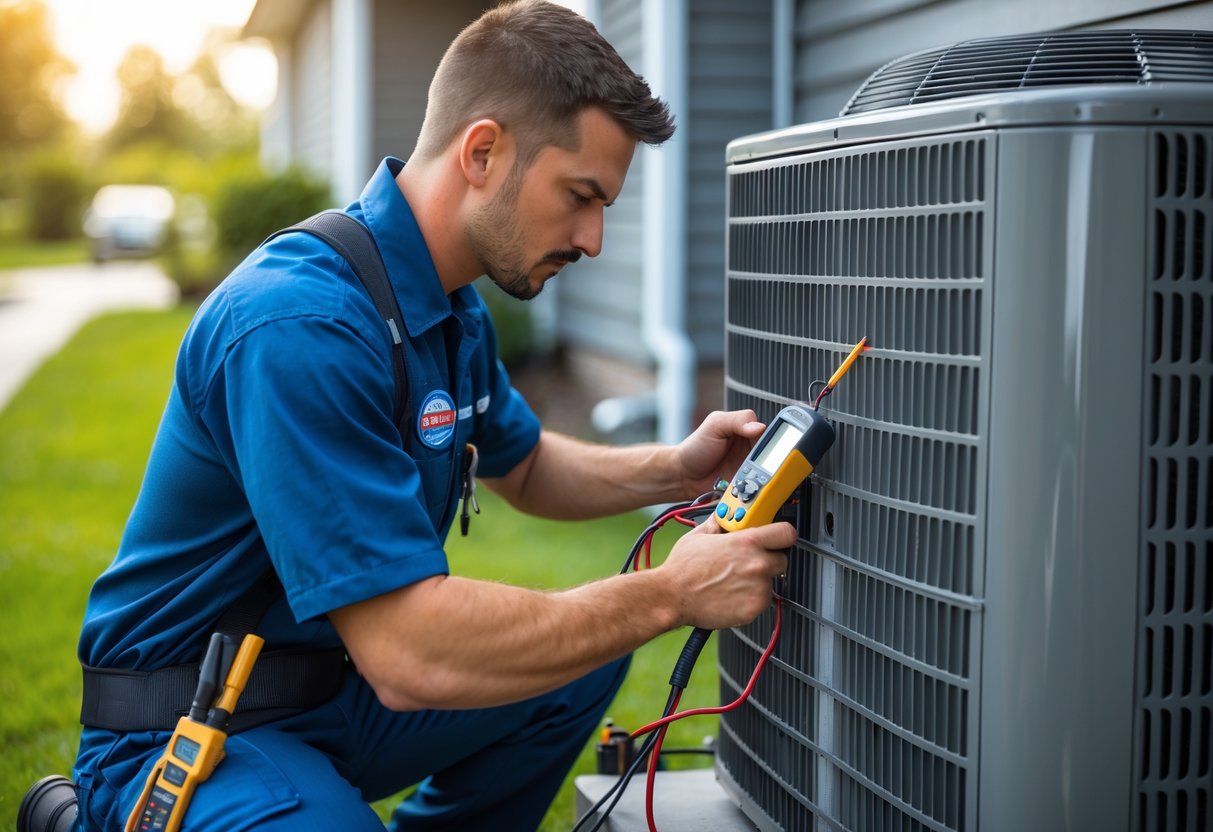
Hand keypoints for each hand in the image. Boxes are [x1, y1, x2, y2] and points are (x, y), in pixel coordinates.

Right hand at [661, 520, 793, 630]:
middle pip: (782, 559)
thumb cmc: (682, 568)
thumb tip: (721, 517)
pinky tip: (732, 596)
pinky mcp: (754, 608)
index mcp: (748, 542)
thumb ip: (717, 525)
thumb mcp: (698, 536)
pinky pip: (762, 601)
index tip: (777, 539)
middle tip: (748, 564)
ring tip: (734, 583)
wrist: (672, 596)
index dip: (782, 536)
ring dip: (758, 582)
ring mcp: (758, 587)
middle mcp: (757, 563)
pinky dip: (751, 600)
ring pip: (771, 583)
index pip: (787, 533)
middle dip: (768, 560)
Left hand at [674, 410, 765, 498]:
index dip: (771, 440)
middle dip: (768, 461)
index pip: (768, 433)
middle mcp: (751, 450)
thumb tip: (759, 426)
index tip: (769, 446)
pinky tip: (748, 487)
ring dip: (762, 476)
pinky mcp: (746, 486)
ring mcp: (749, 469)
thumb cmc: (695, 447)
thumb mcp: (715, 424)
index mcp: (747, 431)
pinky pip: (757, 488)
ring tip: (751, 476)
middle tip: (759, 463)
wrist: (683, 475)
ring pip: (767, 473)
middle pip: (771, 455)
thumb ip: (737, 420)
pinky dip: (755, 489)